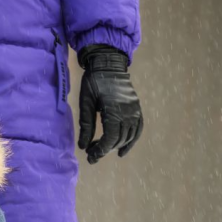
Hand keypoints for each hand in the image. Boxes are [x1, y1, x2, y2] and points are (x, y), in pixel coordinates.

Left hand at [77, 45, 142, 163]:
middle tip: (91, 155)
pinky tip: (122, 151)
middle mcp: (128, 111)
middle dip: (105, 150)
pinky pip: (138, 128)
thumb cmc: (93, 82)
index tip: (91, 157)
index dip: (101, 150)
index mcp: (114, 109)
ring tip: (102, 150)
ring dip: (115, 146)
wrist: (108, 65)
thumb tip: (83, 146)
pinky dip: (131, 141)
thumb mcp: (85, 103)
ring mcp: (135, 110)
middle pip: (119, 139)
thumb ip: (86, 125)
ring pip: (129, 136)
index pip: (110, 137)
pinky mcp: (136, 108)